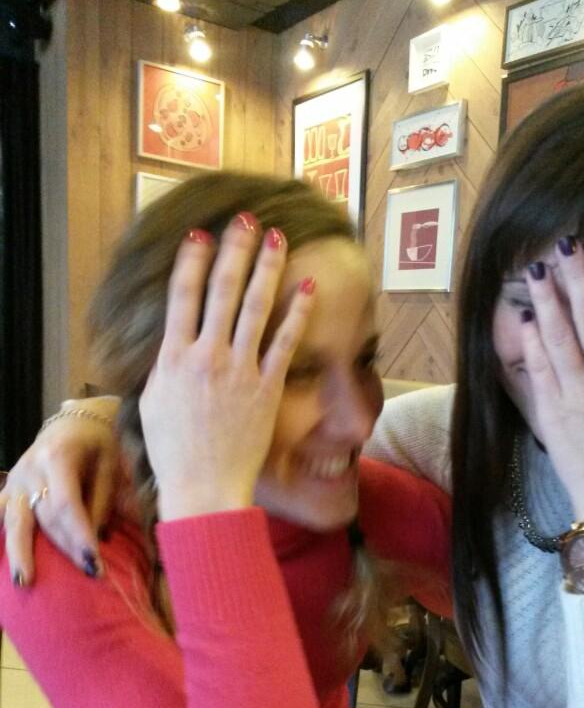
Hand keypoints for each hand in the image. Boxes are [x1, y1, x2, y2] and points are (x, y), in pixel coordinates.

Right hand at [0, 397, 122, 584]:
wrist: (73, 424)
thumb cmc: (98, 443)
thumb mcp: (109, 463)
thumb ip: (102, 500)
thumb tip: (96, 537)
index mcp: (58, 457)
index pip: (67, 504)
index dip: (80, 535)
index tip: (96, 562)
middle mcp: (30, 469)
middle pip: (44, 516)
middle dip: (66, 548)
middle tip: (87, 573)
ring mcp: (15, 479)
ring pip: (15, 520)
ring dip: (20, 552)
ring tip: (24, 582)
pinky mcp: (9, 489)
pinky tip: (0, 560)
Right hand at [140, 219, 313, 520]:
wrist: (203, 487)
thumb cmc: (173, 451)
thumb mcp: (151, 402)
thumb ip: (163, 365)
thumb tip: (171, 340)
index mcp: (172, 357)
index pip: (182, 296)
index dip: (192, 261)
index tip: (201, 235)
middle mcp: (206, 356)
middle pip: (222, 290)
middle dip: (234, 250)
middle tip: (245, 220)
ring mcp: (239, 370)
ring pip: (255, 307)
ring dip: (267, 268)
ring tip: (276, 238)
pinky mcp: (267, 388)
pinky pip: (284, 342)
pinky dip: (297, 313)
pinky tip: (307, 288)